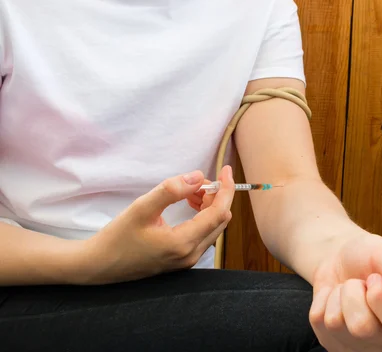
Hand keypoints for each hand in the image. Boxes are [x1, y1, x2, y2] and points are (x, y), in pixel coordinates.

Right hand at [82, 166, 234, 283]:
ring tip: (190, 191)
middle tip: (198, 181)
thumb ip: (171, 191)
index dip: (226, 189)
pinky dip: (202, 216)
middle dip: (216, 196)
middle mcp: (191, 255)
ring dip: (209, 206)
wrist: (100, 266)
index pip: (219, 213)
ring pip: (213, 227)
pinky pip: (203, 234)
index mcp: (183, 243)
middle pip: (220, 220)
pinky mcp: (182, 260)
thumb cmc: (118, 237)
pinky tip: (188, 204)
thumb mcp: (141, 208)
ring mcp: (188, 260)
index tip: (226, 170)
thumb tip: (198, 177)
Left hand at [309, 233, 381, 351]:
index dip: (381, 296)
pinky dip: (322, 299)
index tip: (376, 278)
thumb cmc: (370, 256)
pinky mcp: (333, 342)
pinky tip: (336, 298)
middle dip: (353, 291)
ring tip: (349, 289)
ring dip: (338, 294)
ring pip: (336, 323)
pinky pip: (318, 321)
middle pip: (362, 327)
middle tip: (361, 282)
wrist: (343, 258)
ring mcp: (361, 345)